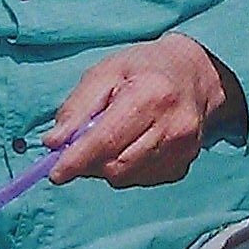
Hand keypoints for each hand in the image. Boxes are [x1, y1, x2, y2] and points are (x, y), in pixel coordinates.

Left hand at [44, 36, 232, 190]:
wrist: (195, 74)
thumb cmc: (144, 69)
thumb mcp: (105, 72)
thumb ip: (77, 108)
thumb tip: (54, 143)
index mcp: (151, 94)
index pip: (107, 139)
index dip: (77, 159)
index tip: (56, 173)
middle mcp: (172, 126)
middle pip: (116, 165)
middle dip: (90, 163)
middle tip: (79, 148)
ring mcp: (183, 149)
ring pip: (127, 177)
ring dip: (107, 166)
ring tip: (110, 138)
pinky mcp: (183, 165)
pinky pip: (141, 179)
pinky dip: (126, 169)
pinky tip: (131, 145)